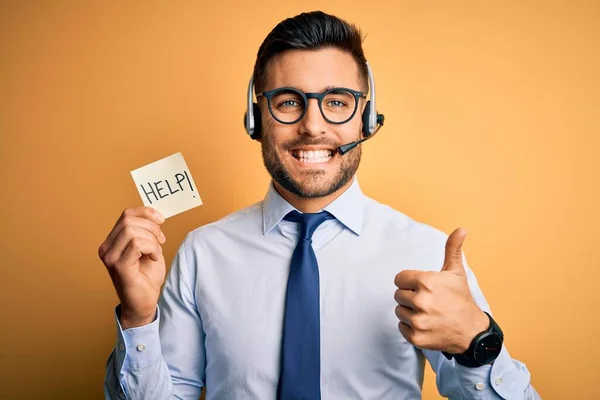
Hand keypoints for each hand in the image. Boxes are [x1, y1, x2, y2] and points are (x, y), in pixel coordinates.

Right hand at [98, 207, 166, 328]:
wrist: (144, 302)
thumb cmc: (146, 276)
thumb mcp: (148, 247)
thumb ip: (145, 231)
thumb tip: (153, 216)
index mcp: (112, 242)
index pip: (126, 215)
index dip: (146, 213)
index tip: (161, 220)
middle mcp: (106, 249)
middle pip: (129, 220)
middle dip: (151, 227)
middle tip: (161, 240)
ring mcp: (111, 258)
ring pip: (132, 231)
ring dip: (152, 239)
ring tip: (156, 252)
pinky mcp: (119, 267)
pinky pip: (137, 244)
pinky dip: (152, 248)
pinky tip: (155, 258)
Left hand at [393, 228, 488, 353]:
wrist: (471, 331)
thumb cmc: (461, 299)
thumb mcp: (456, 272)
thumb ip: (452, 249)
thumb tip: (461, 229)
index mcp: (426, 282)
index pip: (399, 279)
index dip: (409, 282)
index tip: (422, 287)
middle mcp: (420, 301)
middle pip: (398, 295)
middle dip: (410, 297)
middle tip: (427, 301)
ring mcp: (418, 321)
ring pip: (399, 311)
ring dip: (410, 312)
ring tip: (428, 313)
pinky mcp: (416, 337)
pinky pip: (401, 327)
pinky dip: (410, 327)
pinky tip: (426, 324)